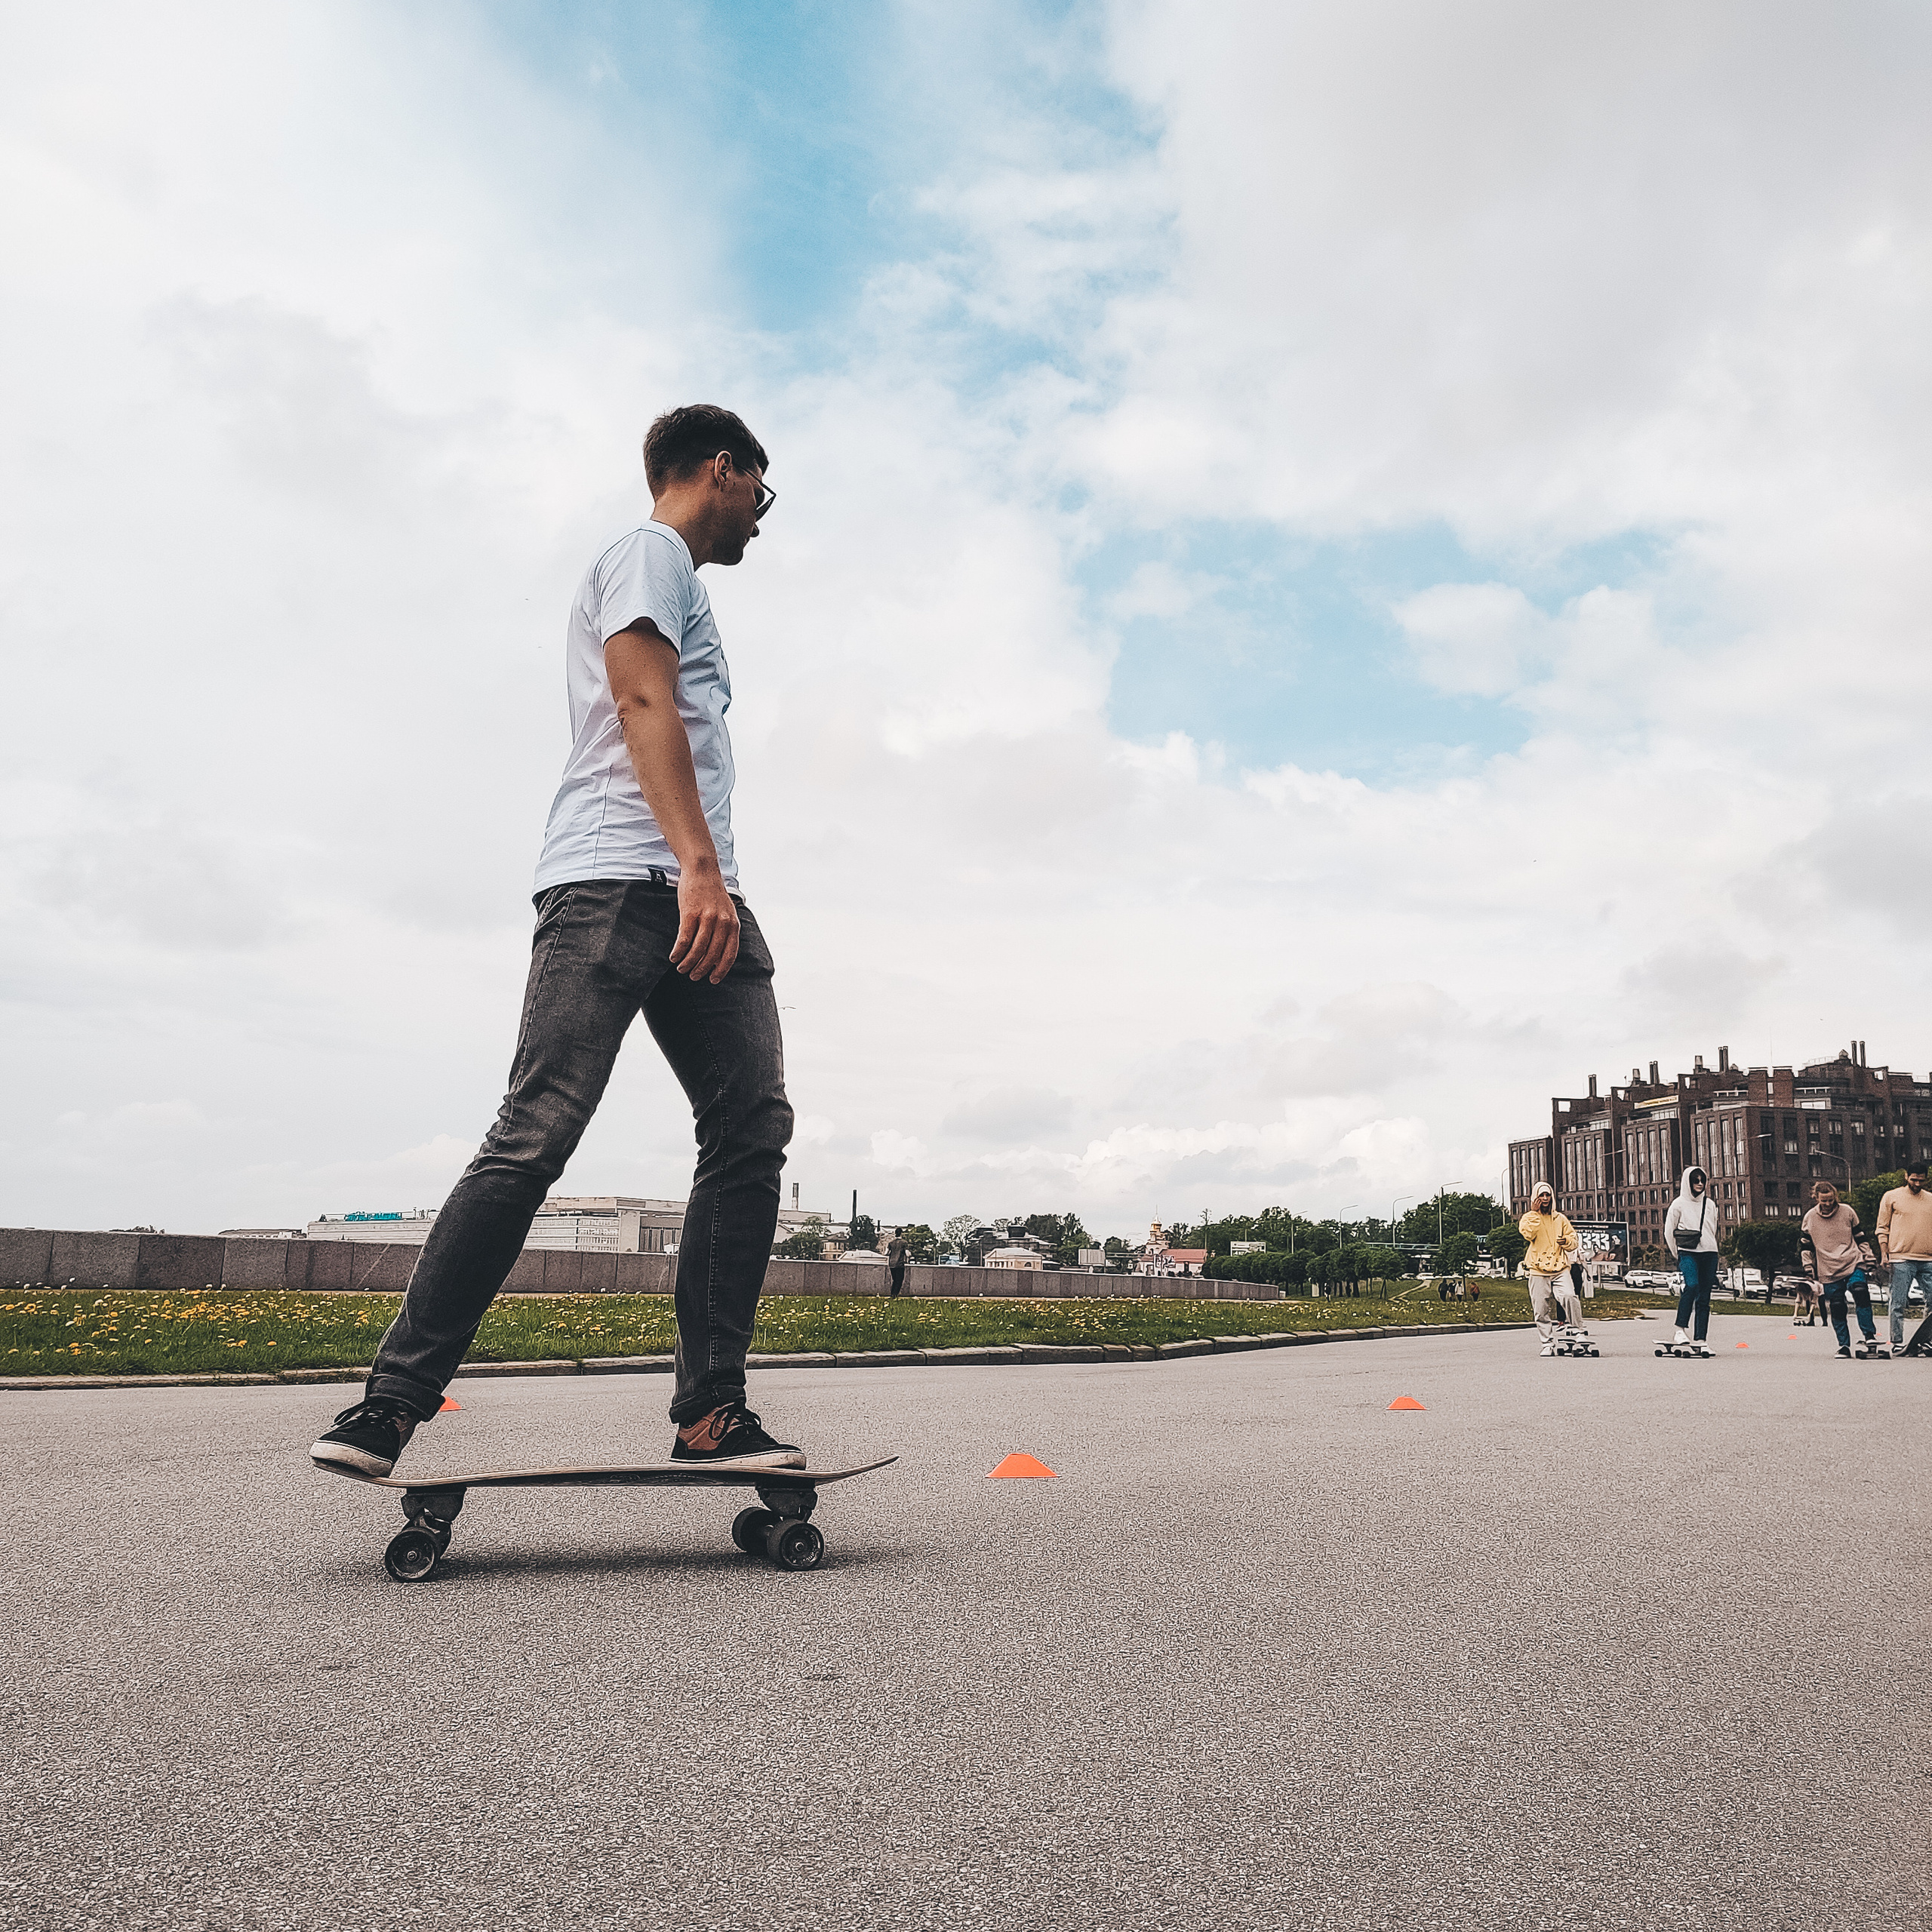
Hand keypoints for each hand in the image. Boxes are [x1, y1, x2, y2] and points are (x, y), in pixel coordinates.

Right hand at [669, 865, 739, 982]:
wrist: (702, 870)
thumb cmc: (713, 893)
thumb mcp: (727, 912)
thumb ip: (726, 930)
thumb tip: (720, 954)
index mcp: (733, 924)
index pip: (730, 954)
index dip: (721, 969)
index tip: (713, 980)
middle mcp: (722, 922)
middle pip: (712, 954)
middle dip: (701, 969)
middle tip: (693, 976)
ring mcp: (707, 917)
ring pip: (697, 949)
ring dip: (688, 962)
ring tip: (681, 969)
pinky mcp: (691, 912)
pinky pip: (685, 938)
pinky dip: (679, 951)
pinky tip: (674, 957)